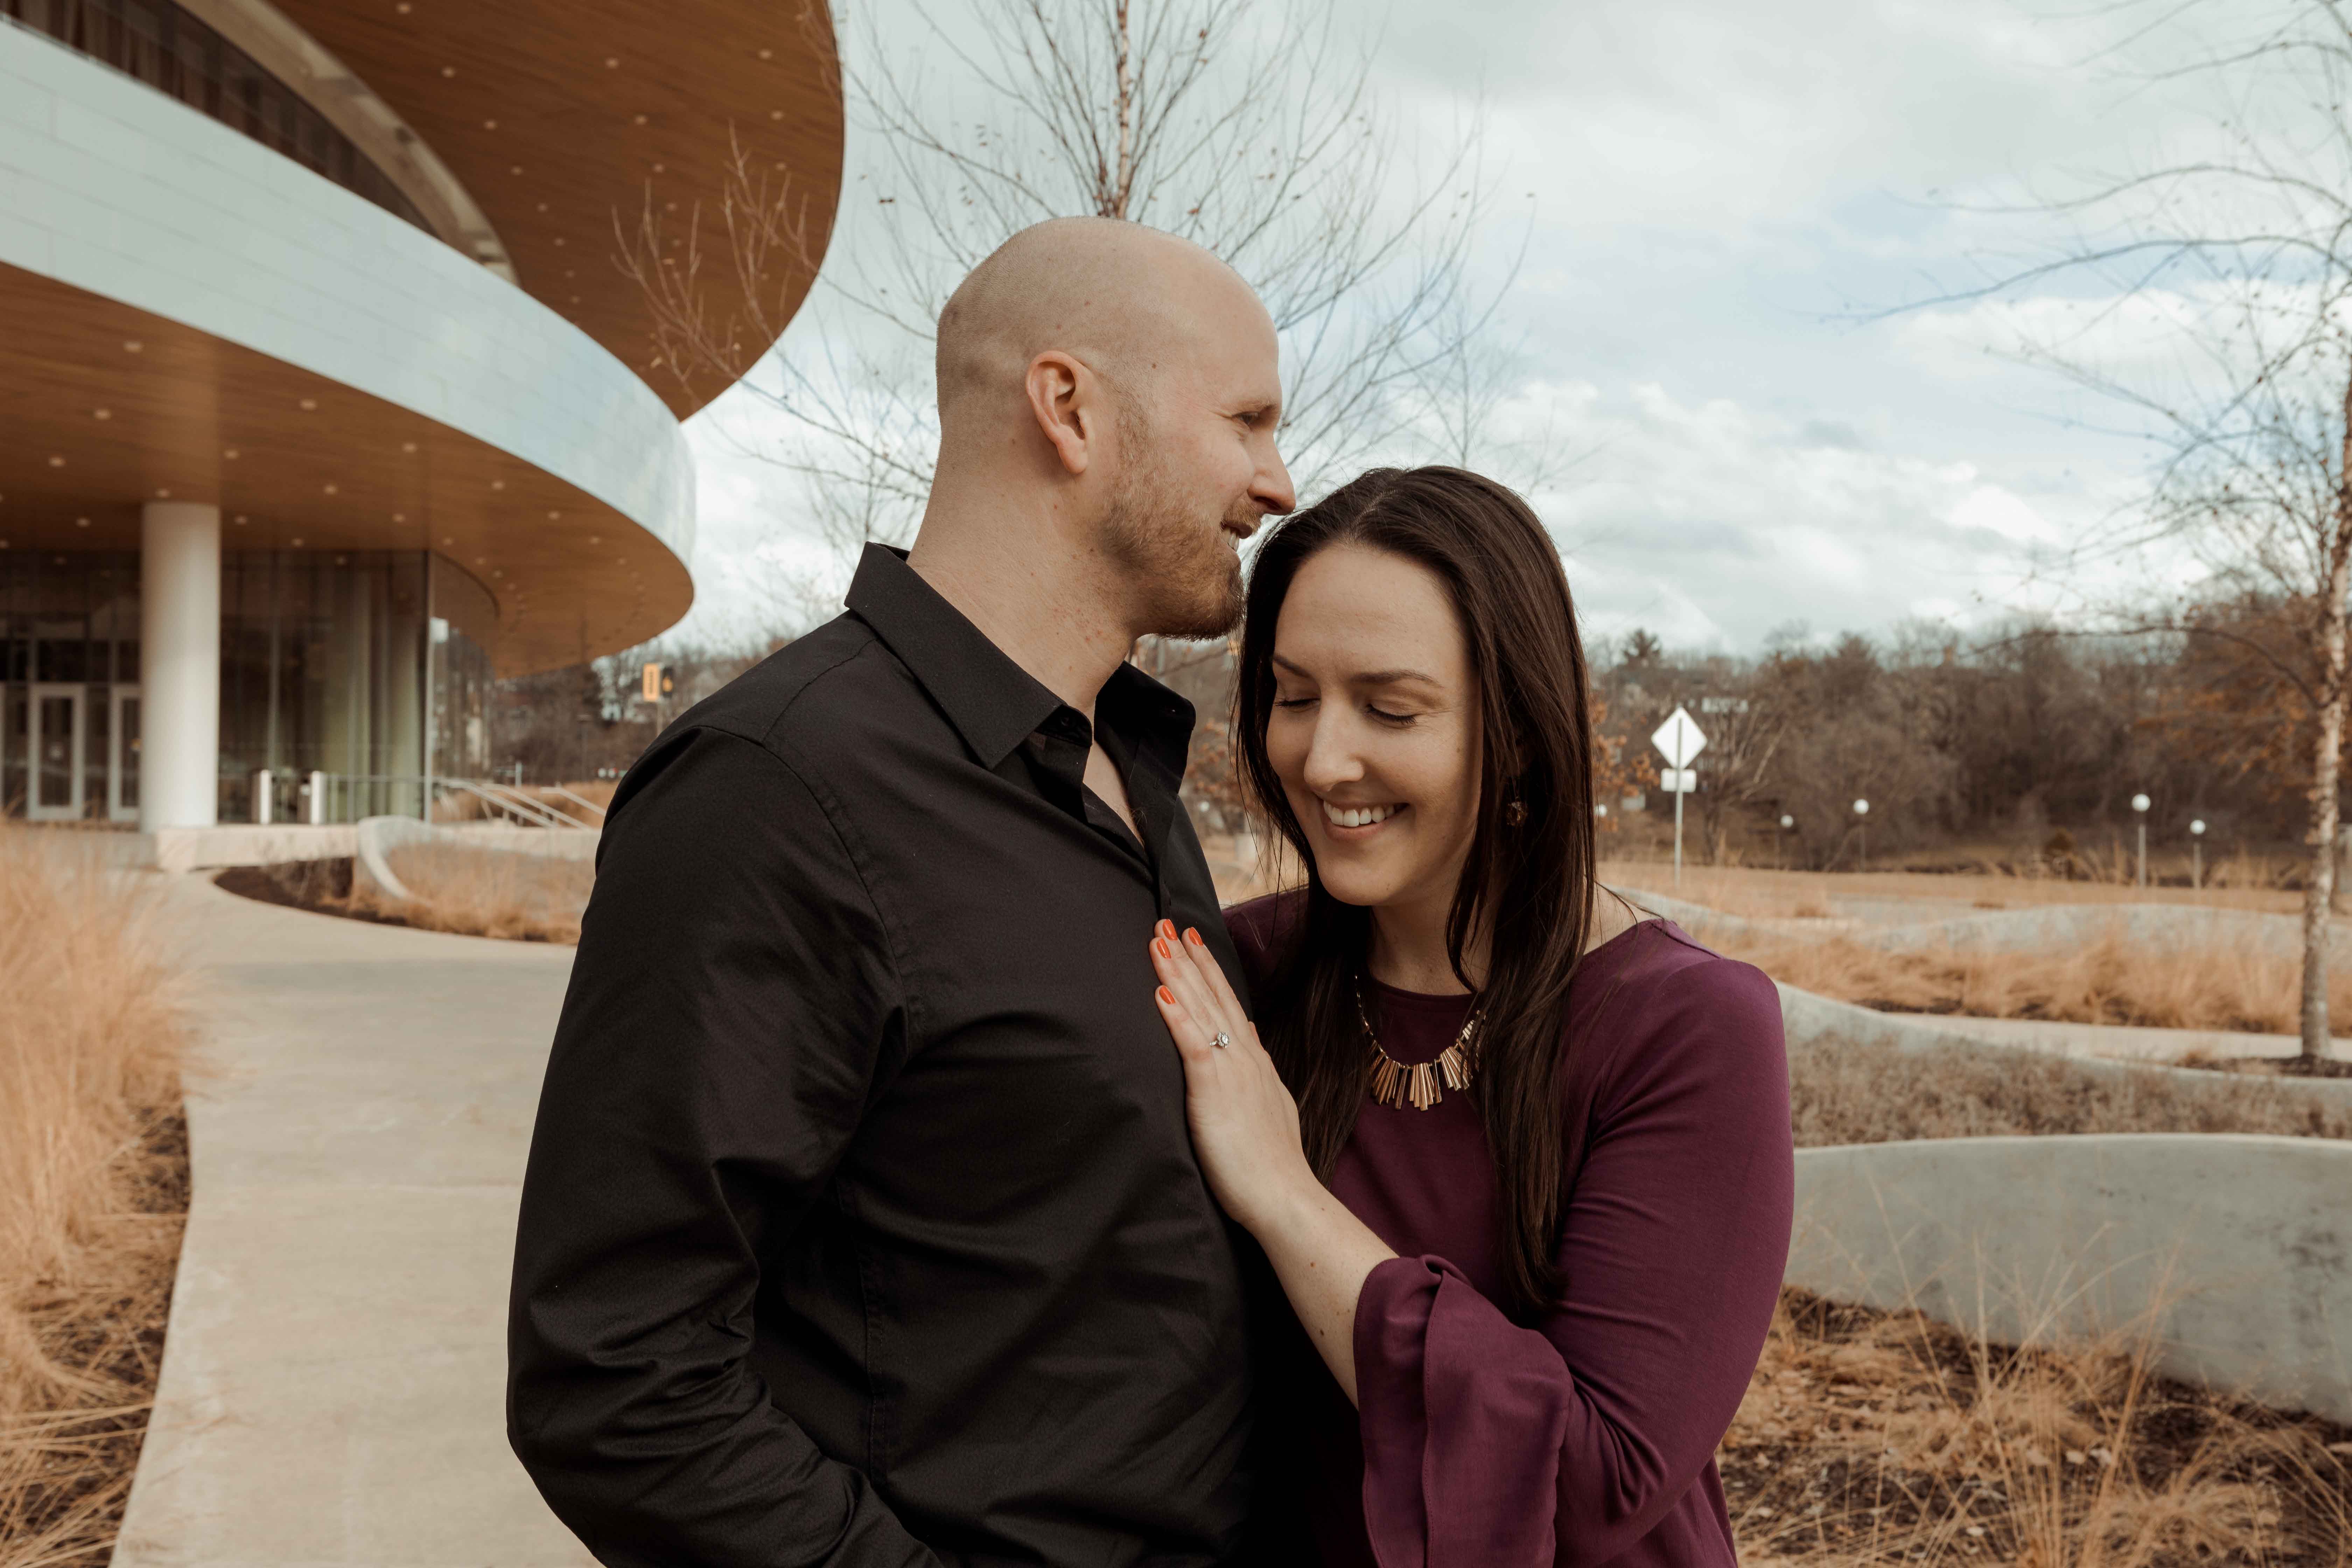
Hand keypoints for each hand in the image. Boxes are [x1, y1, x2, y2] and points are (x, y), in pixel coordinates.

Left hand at [1149, 920, 1314, 1235]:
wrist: (1284, 1197)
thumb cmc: (1272, 1167)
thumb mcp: (1271, 1111)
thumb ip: (1257, 1080)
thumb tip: (1250, 1054)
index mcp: (1255, 1064)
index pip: (1230, 1006)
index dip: (1210, 972)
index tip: (1194, 942)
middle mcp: (1245, 1058)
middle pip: (1213, 997)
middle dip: (1189, 958)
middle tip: (1168, 923)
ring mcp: (1232, 1070)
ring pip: (1201, 1009)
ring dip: (1177, 972)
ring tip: (1158, 941)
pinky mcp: (1214, 1089)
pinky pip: (1192, 1042)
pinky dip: (1176, 1014)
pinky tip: (1159, 991)